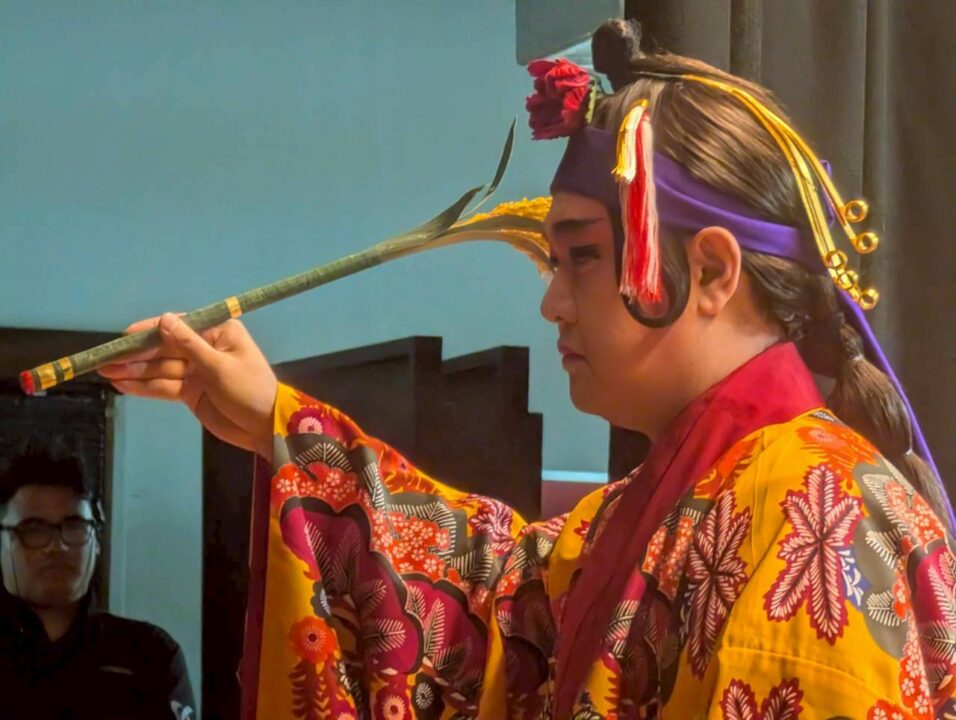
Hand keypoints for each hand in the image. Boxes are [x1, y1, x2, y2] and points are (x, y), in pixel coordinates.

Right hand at [99, 313, 277, 459]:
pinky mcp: (191, 392)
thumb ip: (189, 344)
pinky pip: (164, 387)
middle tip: (106, 359)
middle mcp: (206, 348)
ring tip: (106, 372)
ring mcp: (197, 371)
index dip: (151, 331)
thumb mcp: (219, 366)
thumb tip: (164, 319)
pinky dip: (145, 387)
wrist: (265, 428)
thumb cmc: (249, 391)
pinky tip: (122, 385)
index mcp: (219, 332)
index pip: (179, 326)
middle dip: (137, 355)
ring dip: (135, 371)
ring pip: (161, 369)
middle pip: (165, 349)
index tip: (125, 337)